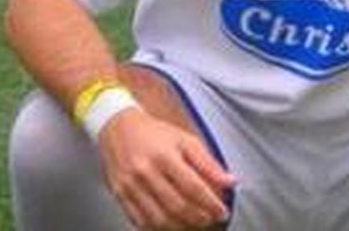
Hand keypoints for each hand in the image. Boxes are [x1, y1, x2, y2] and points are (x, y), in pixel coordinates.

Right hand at [96, 107, 235, 229]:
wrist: (118, 128)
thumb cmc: (155, 134)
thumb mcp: (185, 140)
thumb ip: (208, 163)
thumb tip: (230, 181)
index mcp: (165, 156)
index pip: (193, 187)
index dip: (211, 203)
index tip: (222, 212)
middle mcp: (146, 172)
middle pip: (177, 206)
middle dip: (199, 218)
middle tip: (212, 220)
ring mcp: (130, 186)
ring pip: (159, 218)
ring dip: (181, 227)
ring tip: (195, 225)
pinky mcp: (120, 196)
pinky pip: (140, 221)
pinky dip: (158, 228)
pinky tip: (172, 225)